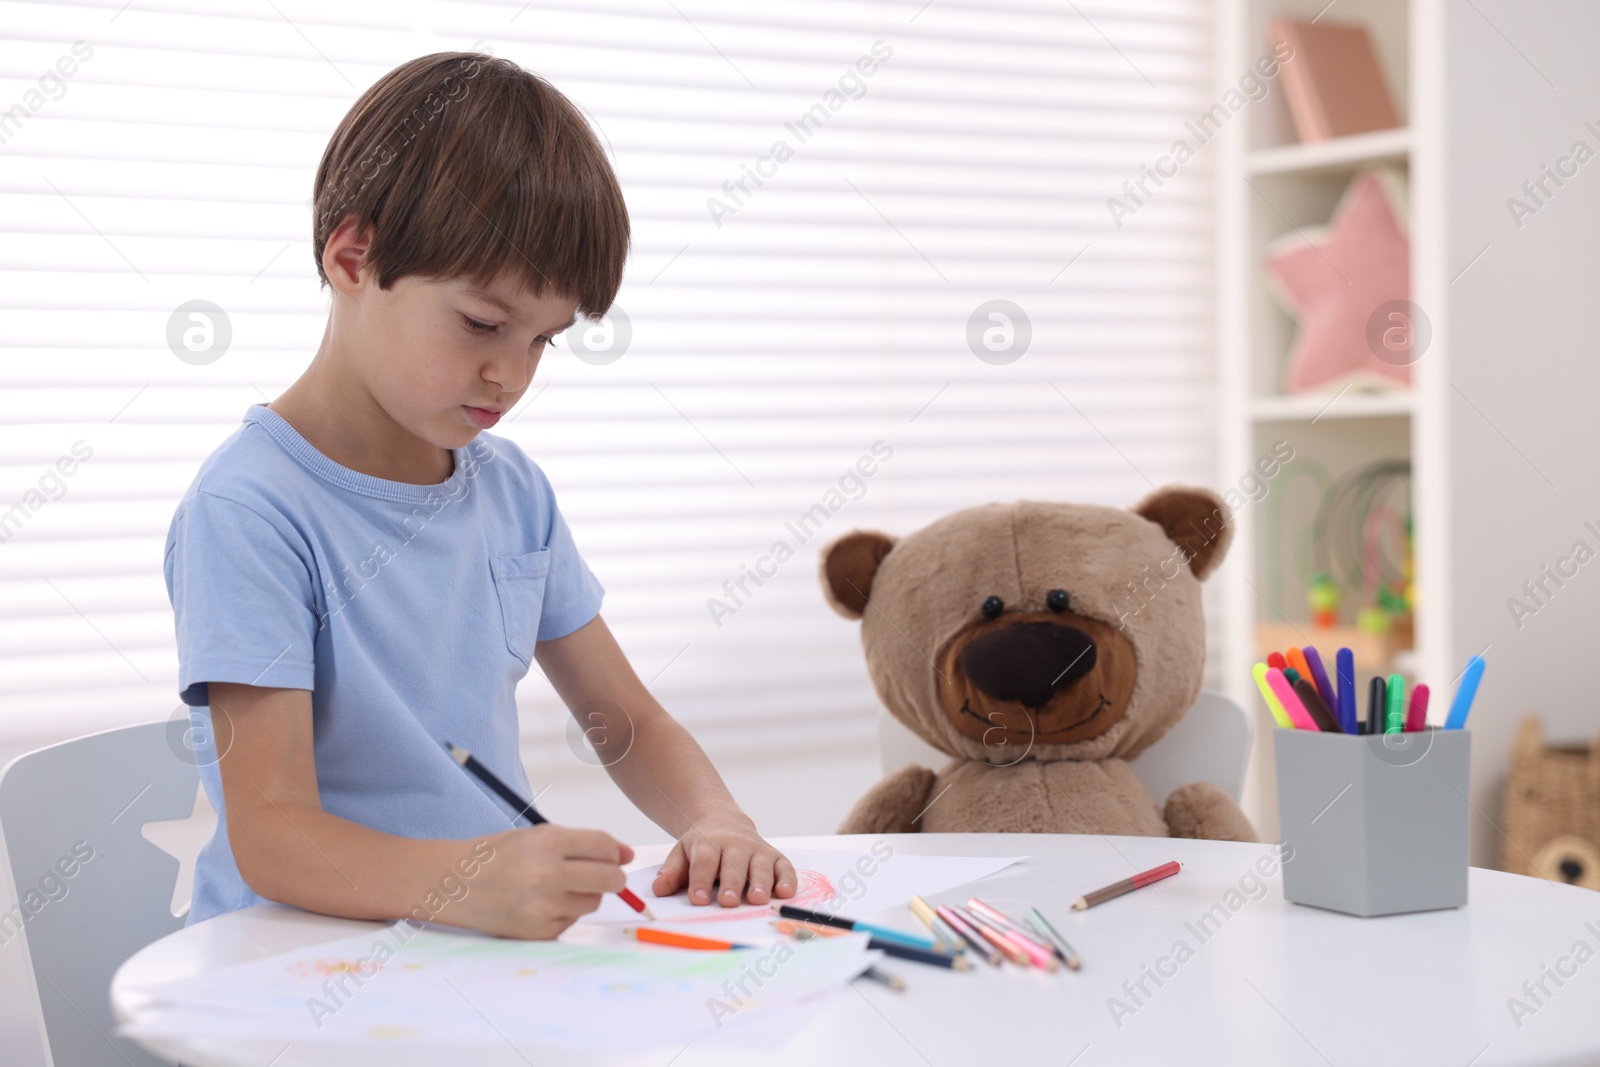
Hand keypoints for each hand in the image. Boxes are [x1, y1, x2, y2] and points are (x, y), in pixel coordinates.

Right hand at [458, 824, 632, 938]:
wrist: (455, 884)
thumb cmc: (500, 856)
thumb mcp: (538, 836)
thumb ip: (584, 843)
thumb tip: (626, 855)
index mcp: (548, 842)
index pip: (604, 846)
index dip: (615, 852)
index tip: (613, 856)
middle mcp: (547, 874)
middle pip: (610, 878)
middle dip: (614, 876)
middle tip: (604, 875)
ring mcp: (543, 906)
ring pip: (594, 902)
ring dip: (587, 894)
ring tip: (559, 886)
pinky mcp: (539, 931)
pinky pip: (572, 921)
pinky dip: (566, 912)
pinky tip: (541, 903)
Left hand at [651, 813, 796, 906]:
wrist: (724, 821)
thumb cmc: (701, 846)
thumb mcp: (681, 853)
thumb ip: (671, 872)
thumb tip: (658, 890)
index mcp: (709, 843)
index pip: (704, 862)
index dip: (701, 881)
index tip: (699, 900)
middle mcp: (736, 844)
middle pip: (734, 864)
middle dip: (731, 883)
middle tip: (728, 902)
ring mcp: (758, 849)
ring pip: (761, 865)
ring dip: (761, 882)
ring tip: (757, 899)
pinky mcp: (775, 856)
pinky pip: (784, 867)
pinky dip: (787, 879)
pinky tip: (785, 893)